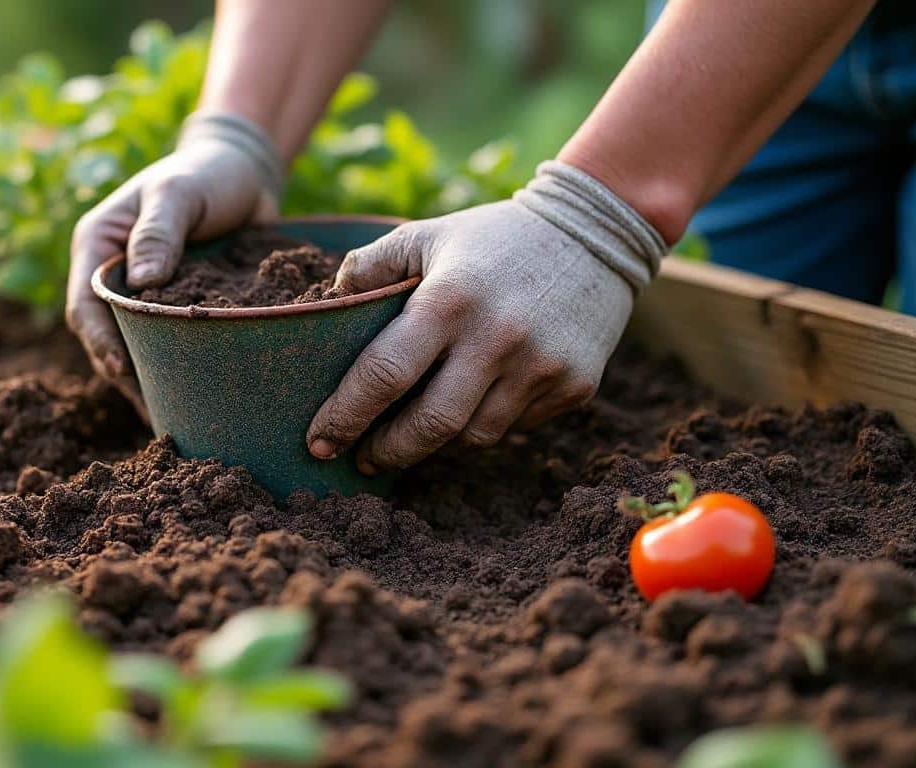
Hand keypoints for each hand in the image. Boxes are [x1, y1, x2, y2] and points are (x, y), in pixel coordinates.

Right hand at [66, 112, 283, 416]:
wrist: (245, 171)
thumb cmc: (207, 173)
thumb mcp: (180, 192)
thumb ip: (160, 230)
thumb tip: (142, 282)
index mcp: (99, 244)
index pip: (86, 304)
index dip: (100, 341)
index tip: (122, 371)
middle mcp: (115, 274)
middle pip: (106, 335)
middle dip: (125, 373)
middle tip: (154, 411)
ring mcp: (145, 295)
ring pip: (137, 346)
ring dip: (151, 378)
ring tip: (174, 417)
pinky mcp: (177, 307)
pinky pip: (170, 344)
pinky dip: (179, 369)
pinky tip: (197, 398)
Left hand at [306, 161, 666, 473]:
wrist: (596, 233)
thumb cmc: (493, 239)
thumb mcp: (427, 236)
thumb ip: (371, 266)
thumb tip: (327, 304)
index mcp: (450, 299)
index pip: (385, 374)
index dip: (345, 416)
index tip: (319, 442)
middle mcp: (498, 338)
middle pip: (429, 425)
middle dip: (385, 451)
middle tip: (360, 458)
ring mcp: (541, 367)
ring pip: (472, 437)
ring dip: (433, 444)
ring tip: (409, 436)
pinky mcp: (575, 387)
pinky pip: (513, 427)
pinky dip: (482, 424)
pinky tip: (469, 406)